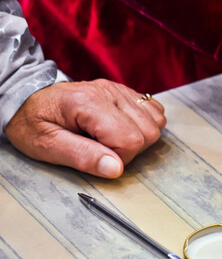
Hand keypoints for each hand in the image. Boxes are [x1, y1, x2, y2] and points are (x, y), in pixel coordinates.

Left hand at [5, 79, 165, 177]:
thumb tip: (116, 169)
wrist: (27, 99)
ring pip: (156, 121)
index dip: (119, 158)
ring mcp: (119, 89)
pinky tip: (124, 128)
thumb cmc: (33, 123)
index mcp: (88, 104)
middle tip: (105, 150)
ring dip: (140, 137)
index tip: (98, 158)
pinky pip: (154, 110)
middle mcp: (108, 92)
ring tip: (113, 139)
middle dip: (132, 149)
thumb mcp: (46, 146)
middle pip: (148, 131)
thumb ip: (81, 156)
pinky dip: (146, 124)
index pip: (129, 139)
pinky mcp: (124, 91)